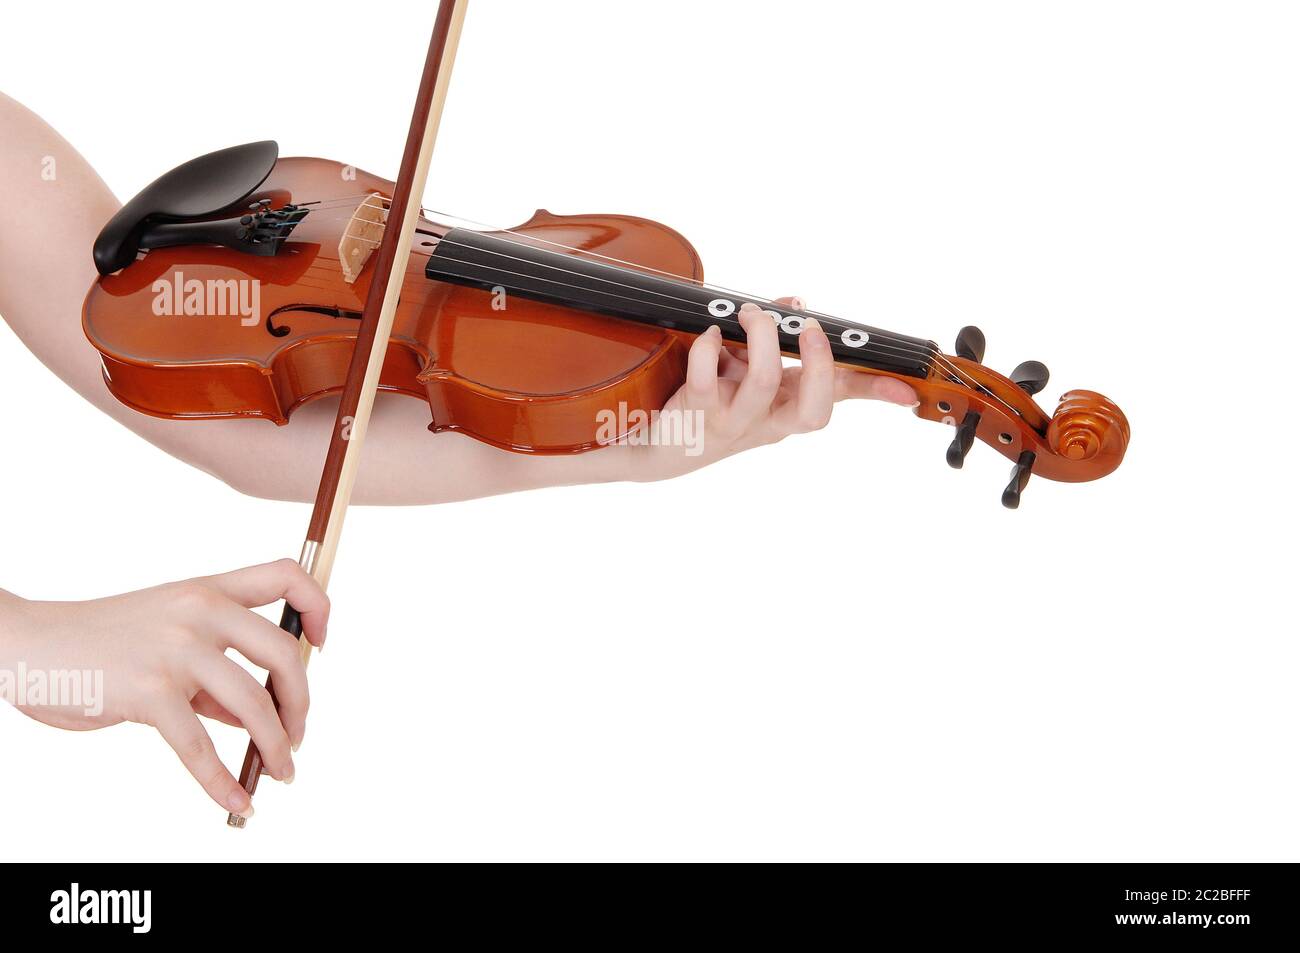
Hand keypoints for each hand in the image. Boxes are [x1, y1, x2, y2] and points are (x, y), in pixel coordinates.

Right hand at [0, 560, 327, 817]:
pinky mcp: (150, 691)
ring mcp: (175, 650)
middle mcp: (199, 611)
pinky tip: (238, 801)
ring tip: (282, 771)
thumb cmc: (102, 647)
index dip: (317, 607)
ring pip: (253, 704)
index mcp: (207, 590)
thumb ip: (213, 672)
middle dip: (301, 702)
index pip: (284, 576)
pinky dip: (224, 782)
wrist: (30, 645)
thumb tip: (258, 718)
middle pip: (283, 652)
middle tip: (297, 735)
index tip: (320, 645)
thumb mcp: (166, 640)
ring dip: (276, 746)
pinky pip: (201, 746)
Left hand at [620, 297, 917, 480]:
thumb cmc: (707, 400)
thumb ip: (776, 339)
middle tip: (812, 328)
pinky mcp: (697, 415)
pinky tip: (708, 334)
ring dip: (764, 336)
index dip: (876, 391)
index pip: (841, 397)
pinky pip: (708, 379)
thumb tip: (796, 305)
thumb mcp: (748, 370)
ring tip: (752, 314)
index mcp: (788, 406)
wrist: (656, 445)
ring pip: (765, 382)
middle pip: (814, 409)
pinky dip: (709, 347)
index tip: (907, 388)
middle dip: (819, 361)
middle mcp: (768, 421)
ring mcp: (734, 421)